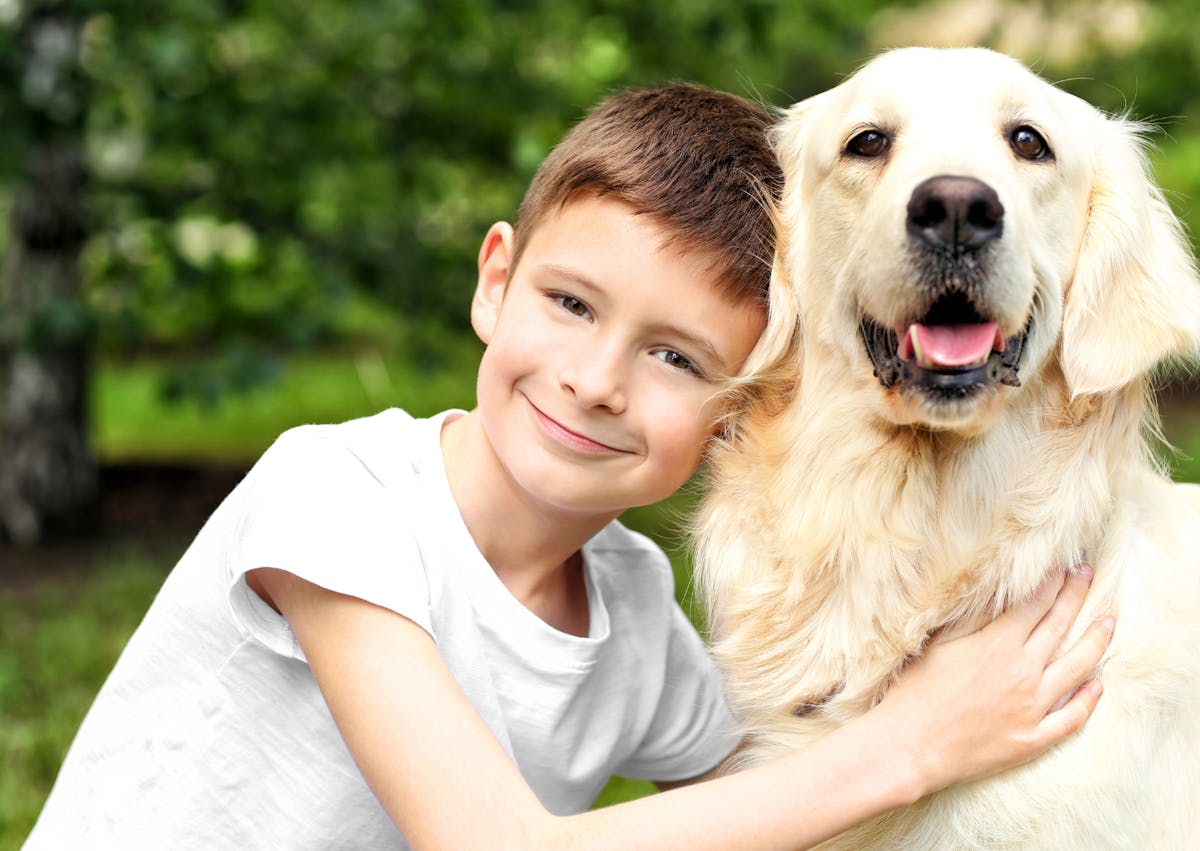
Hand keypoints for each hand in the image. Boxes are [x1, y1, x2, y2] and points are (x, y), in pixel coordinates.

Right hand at [875, 566, 1113, 796]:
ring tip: (1109, 622)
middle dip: (1077, 597)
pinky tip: (1097, 685)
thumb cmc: (916, 691)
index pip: (1036, 604)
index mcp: (998, 645)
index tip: (1066, 565)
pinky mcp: (1032, 739)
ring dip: (1096, 641)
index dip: (1053, 582)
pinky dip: (1088, 701)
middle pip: (1059, 627)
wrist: (910, 745)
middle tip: (1089, 575)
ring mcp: (1032, 708)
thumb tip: (999, 590)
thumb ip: (973, 616)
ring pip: (1077, 668)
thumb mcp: (940, 644)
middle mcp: (1023, 672)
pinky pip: (1071, 718)